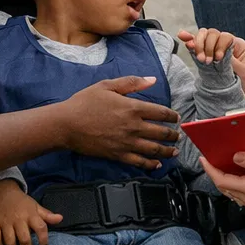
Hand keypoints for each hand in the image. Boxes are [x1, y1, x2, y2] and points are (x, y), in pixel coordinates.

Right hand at [0, 179, 63, 244]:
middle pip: (24, 239)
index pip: (41, 228)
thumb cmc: (22, 202)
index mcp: (31, 214)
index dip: (44, 240)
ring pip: (10, 241)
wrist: (5, 193)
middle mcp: (19, 219)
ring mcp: (5, 222)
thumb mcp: (36, 206)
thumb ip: (47, 215)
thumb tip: (60, 219)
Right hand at [59, 75, 179, 168]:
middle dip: (173, 134)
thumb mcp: (108, 85)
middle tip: (178, 135)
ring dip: (167, 151)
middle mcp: (133, 126)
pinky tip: (157, 165)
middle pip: (161, 132)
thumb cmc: (85, 102)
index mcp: (133, 108)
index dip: (172, 116)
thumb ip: (132, 82)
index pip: (161, 113)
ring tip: (175, 151)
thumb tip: (152, 79)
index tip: (177, 118)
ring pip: (154, 149)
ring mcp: (126, 142)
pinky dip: (151, 164)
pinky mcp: (117, 155)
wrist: (66, 125)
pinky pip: (139, 162)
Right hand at [178, 28, 244, 105]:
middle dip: (207, 46)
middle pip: (213, 34)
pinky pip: (197, 44)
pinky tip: (182, 36)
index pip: (225, 36)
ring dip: (198, 45)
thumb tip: (220, 54)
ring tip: (200, 58)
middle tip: (207, 61)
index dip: (219, 46)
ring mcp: (215, 48)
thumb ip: (233, 62)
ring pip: (204, 36)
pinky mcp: (207, 54)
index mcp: (238, 45)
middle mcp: (226, 44)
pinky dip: (190, 39)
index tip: (218, 59)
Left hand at [200, 151, 244, 211]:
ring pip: (231, 193)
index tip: (204, 159)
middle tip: (209, 161)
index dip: (211, 170)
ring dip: (223, 181)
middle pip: (224, 188)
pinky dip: (233, 185)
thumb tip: (236, 157)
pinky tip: (235, 176)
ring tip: (219, 166)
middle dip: (214, 174)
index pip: (223, 181)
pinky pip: (239, 195)